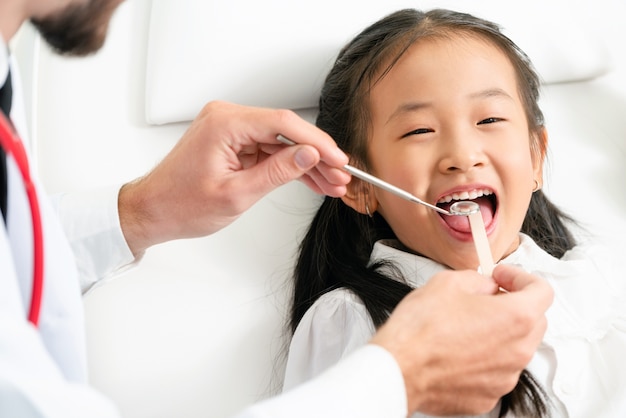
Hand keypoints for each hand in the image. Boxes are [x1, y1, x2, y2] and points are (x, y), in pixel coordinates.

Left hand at [118, 101, 349, 254]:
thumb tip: (309, 155)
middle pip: (285, 131)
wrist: (153, 211)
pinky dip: (287, 166)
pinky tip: (310, 179)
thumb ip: (277, 172)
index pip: (283, 124)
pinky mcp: (232, 141)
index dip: (316, 142)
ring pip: (280, 142)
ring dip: (305, 163)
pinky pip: (268, 150)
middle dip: (316, 156)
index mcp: (225, 123)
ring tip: (331, 183)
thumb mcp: (237, 194)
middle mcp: (226, 118)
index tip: (338, 159)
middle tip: (340, 176)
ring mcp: (230, 129)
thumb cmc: (181, 204)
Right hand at [370, 264, 552, 414]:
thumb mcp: (448, 282)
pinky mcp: (489, 396)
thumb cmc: (420, 330)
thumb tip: (485, 286)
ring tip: (466, 326)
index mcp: (516, 318)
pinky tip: (458, 350)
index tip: (502, 278)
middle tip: (487, 298)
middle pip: (534, 321)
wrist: (400, 368)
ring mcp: (505, 377)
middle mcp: (518, 351)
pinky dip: (485, 359)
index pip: (542, 291)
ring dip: (500, 334)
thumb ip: (478, 280)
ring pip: (516, 349)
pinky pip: (497, 372)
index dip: (521, 278)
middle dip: (514, 305)